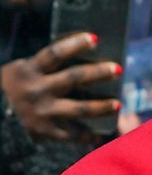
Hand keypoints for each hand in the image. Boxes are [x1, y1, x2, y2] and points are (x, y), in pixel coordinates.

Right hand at [1, 35, 121, 141]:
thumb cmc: (9, 90)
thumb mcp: (20, 71)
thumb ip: (42, 66)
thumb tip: (72, 55)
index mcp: (30, 70)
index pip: (55, 53)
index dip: (75, 44)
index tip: (95, 39)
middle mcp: (38, 89)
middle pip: (73, 78)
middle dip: (98, 73)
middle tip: (118, 69)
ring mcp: (44, 112)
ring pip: (79, 109)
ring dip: (101, 107)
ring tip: (118, 103)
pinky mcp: (47, 131)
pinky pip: (72, 135)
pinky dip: (87, 136)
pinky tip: (101, 135)